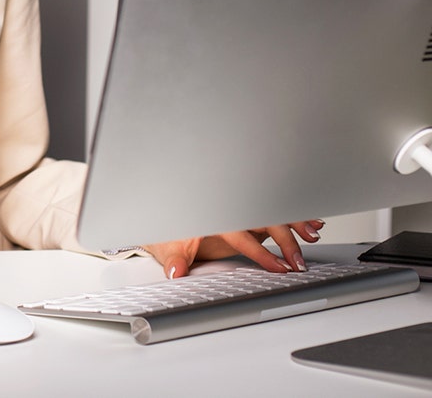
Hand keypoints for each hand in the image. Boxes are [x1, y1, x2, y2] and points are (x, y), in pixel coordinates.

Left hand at [143, 219, 324, 278]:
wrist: (170, 216)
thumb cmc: (171, 232)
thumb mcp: (168, 245)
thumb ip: (174, 259)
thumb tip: (176, 272)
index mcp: (214, 217)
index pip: (242, 236)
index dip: (261, 252)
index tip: (279, 267)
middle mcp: (232, 211)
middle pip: (264, 221)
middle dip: (285, 240)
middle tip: (299, 262)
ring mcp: (242, 212)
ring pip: (273, 213)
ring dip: (295, 222)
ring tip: (315, 233)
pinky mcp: (249, 216)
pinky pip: (274, 214)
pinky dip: (294, 216)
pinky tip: (313, 221)